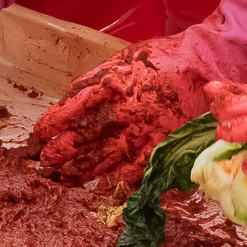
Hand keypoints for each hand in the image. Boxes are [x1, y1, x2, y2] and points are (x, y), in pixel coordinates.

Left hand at [29, 36, 218, 193]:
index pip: (75, 106)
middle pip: (87, 136)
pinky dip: (118, 180)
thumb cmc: (162, 59)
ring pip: (107, 157)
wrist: (205, 65)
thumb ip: (96, 80)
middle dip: (63, 151)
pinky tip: (104, 187)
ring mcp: (146, 131)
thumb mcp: (123, 58)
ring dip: (83, 171)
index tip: (41, 132)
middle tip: (45, 162)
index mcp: (114, 83)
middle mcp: (127, 110)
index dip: (56, 121)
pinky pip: (137, 169)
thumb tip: (68, 101)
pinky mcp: (163, 145)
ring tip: (64, 179)